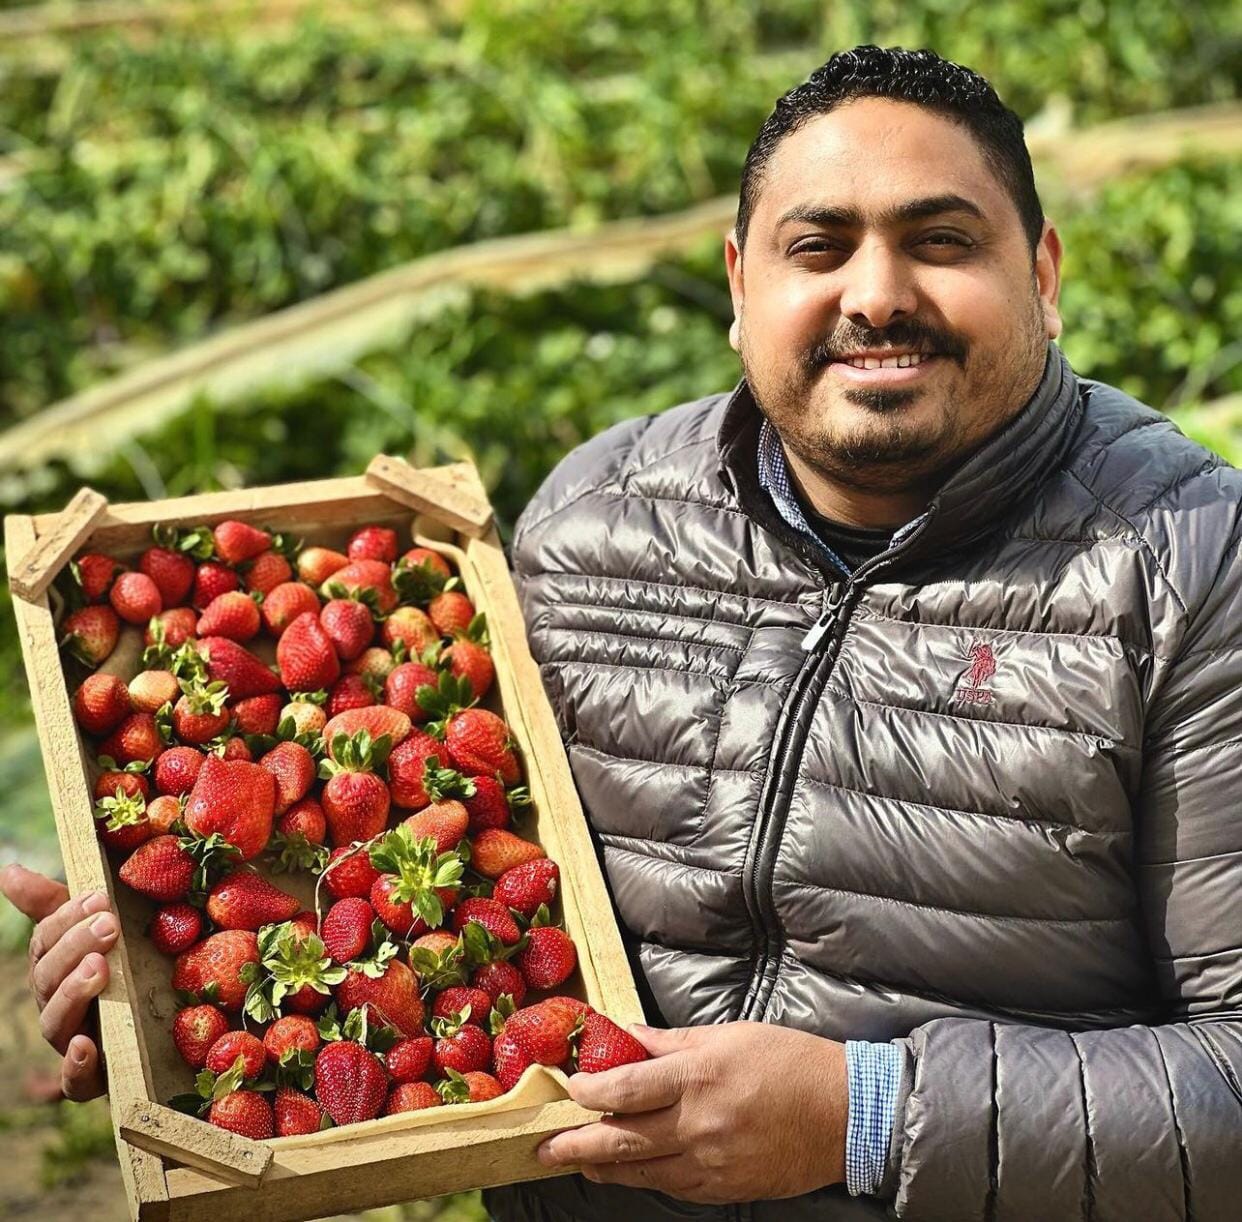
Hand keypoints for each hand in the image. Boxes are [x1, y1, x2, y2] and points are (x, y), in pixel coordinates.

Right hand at [0, 863, 117, 1100]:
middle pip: (49, 977)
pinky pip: (75, 1081)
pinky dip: (76, 1066)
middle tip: (109, 924)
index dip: (68, 918)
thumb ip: (55, 904)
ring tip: (98, 969)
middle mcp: (56, 1005)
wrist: (160, 1028)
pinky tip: (88, 1045)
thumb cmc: (123, 966)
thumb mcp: (97, 929)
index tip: (99, 896)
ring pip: (56, 1022)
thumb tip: (8, 870)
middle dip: (75, 948)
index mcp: (54, 968)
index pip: (47, 941)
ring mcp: (72, 1041)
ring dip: (74, 994)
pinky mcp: (92, 1078)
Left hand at [537, 1021, 847, 1204]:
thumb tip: (628, 1034)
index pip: (626, 1089)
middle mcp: (699, 1123)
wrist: (844, 1114)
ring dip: (602, 1168)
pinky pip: (672, 1187)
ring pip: (641, 1171)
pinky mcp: (725, 1188)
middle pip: (622, 1139)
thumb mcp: (729, 1035)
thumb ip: (672, 1041)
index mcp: (699, 1075)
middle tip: (544, 1146)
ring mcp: (711, 1162)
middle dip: (577, 1145)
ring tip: (575, 1162)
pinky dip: (644, 1179)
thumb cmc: (790, 1062)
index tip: (567, 1089)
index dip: (589, 1092)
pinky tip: (626, 1173)